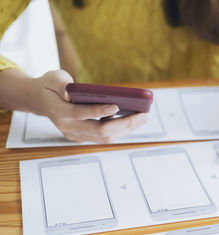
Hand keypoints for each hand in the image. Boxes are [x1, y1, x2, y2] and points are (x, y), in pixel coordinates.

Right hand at [33, 70, 147, 142]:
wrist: (40, 100)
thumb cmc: (50, 86)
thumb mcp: (53, 78)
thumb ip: (62, 85)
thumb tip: (71, 92)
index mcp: (59, 112)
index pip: (80, 114)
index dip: (98, 111)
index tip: (117, 105)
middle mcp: (68, 128)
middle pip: (100, 131)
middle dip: (124, 123)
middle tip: (144, 114)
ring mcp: (76, 135)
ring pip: (105, 138)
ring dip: (127, 129)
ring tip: (143, 117)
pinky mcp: (84, 137)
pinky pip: (105, 137)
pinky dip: (121, 130)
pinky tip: (134, 121)